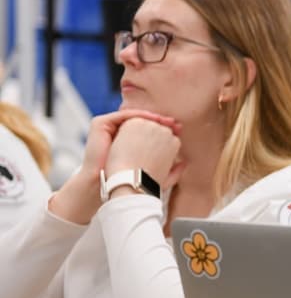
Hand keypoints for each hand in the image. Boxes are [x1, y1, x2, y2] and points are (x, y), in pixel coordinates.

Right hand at [49, 110, 179, 223]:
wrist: (118, 183)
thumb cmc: (135, 180)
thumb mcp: (157, 174)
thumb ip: (170, 167)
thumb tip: (184, 162)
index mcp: (130, 142)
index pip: (148, 129)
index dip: (164, 129)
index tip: (180, 130)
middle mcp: (118, 134)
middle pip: (142, 122)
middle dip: (160, 122)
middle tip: (175, 123)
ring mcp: (109, 128)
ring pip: (134, 118)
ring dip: (151, 117)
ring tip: (166, 120)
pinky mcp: (100, 124)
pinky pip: (123, 115)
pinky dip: (138, 114)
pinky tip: (152, 118)